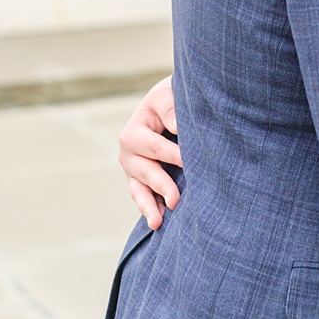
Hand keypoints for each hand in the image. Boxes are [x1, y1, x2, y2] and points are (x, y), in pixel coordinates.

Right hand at [119, 76, 181, 227]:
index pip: (155, 147)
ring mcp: (133, 168)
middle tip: (176, 200)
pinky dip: (149, 208)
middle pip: (146, 172)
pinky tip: (157, 223)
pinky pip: (141, 196)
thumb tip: (177, 126)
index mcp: (134, 130)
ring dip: (149, 206)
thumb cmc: (172, 97)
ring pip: (139, 189)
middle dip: (162, 186)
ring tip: (158, 222)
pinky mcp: (140, 179)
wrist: (170, 101)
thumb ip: (171, 109)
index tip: (190, 163)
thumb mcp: (168, 95)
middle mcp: (128, 152)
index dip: (173, 155)